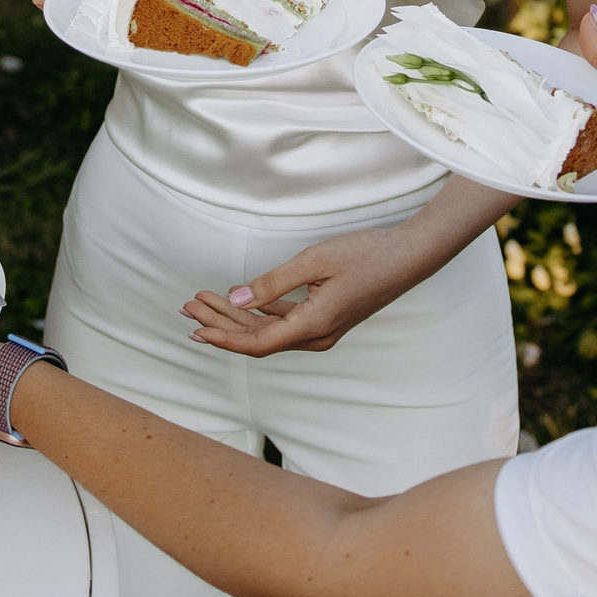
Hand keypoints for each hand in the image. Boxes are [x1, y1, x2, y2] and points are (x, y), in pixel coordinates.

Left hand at [180, 225, 443, 355]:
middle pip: (257, 338)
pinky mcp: (326, 319)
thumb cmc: (366, 254)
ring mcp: (323, 330)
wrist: (410, 256)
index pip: (257, 343)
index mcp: (314, 326)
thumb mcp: (315, 260)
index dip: (223, 337)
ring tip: (203, 301)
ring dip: (236, 317)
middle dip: (220, 322)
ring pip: (268, 331)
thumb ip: (274, 282)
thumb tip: (237, 298)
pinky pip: (284, 323)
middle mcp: (317, 336)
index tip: (195, 328)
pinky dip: (258, 313)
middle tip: (187, 306)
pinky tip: (240, 301)